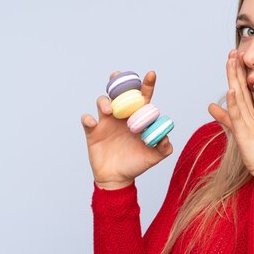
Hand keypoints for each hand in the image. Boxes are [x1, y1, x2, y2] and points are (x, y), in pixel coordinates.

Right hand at [81, 71, 172, 189]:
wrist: (117, 179)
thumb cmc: (136, 164)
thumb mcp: (153, 157)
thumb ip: (163, 148)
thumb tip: (166, 138)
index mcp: (138, 118)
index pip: (143, 98)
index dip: (147, 85)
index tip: (151, 74)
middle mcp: (122, 116)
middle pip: (119, 93)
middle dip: (118, 81)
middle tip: (118, 75)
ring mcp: (106, 122)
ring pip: (103, 102)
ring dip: (105, 102)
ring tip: (110, 110)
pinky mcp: (93, 132)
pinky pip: (87, 120)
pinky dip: (88, 118)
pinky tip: (93, 123)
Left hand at [208, 50, 253, 184]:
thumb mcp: (238, 131)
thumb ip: (225, 118)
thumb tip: (212, 106)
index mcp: (249, 114)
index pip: (242, 89)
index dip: (237, 73)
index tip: (233, 58)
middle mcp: (251, 114)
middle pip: (242, 87)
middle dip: (237, 69)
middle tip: (234, 51)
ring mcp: (250, 122)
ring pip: (240, 96)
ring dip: (236, 78)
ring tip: (232, 61)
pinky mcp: (246, 133)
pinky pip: (239, 116)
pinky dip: (235, 102)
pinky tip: (232, 90)